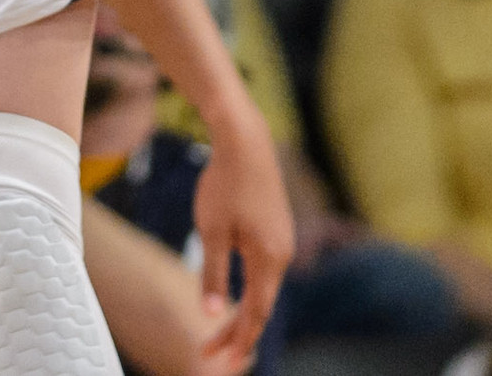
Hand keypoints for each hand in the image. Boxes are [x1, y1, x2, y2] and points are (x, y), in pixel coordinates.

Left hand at [190, 105, 295, 372]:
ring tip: (218, 332)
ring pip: (262, 287)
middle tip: (209, 354)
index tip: (221, 363)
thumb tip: (213, 314)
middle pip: (260, 304)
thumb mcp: (212, 230)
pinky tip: (234, 294)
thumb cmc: (225, 182)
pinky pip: (263, 269)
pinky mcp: (275, 227)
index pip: (255, 313)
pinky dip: (248, 288)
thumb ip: (214, 274)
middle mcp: (282, 254)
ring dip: (241, 311)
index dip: (239, 340)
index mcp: (269, 259)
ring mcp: (282, 239)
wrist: (244, 137)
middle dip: (236, 332)